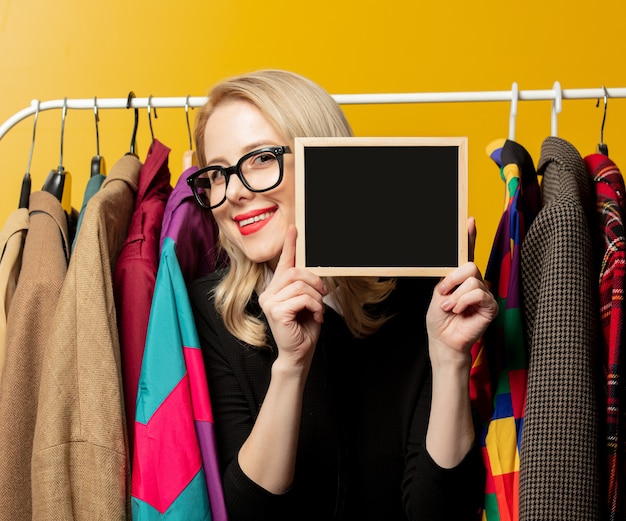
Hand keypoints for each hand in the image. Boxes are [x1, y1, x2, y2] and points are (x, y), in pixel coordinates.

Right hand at [258, 225, 327, 371]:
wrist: (298, 353)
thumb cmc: (303, 329)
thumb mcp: (307, 303)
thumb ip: (305, 286)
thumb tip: (313, 272)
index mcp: (275, 289)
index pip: (282, 263)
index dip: (289, 245)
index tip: (294, 229)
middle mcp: (268, 293)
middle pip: (295, 272)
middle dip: (314, 281)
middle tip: (323, 293)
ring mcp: (269, 302)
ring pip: (300, 285)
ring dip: (316, 298)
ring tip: (318, 310)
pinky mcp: (275, 311)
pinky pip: (302, 298)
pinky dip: (314, 306)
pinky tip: (315, 316)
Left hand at [426, 218, 497, 369]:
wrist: (443, 340)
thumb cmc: (440, 319)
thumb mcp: (439, 293)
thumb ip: (448, 277)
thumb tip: (456, 265)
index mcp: (460, 277)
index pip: (466, 254)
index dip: (469, 237)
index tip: (469, 220)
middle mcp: (475, 282)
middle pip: (470, 265)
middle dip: (453, 279)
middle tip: (444, 294)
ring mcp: (484, 294)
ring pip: (473, 280)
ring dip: (456, 296)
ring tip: (450, 308)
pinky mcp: (490, 306)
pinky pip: (479, 293)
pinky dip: (464, 302)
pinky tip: (459, 311)